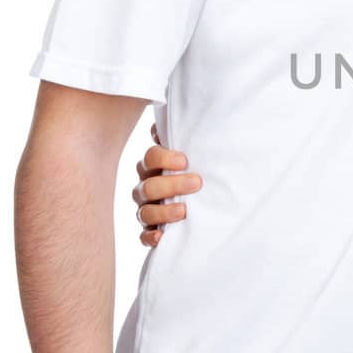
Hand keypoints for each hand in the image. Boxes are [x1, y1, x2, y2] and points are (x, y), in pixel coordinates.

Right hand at [133, 124, 199, 246]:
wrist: (208, 194)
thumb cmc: (200, 169)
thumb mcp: (199, 152)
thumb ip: (189, 136)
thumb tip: (181, 116)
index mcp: (156, 166)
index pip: (151, 157)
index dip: (164, 158)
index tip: (185, 160)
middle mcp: (147, 187)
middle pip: (148, 186)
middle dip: (172, 184)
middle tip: (196, 183)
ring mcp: (148, 209)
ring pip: (144, 212)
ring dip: (163, 211)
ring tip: (184, 210)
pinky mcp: (151, 231)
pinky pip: (144, 236)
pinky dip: (150, 237)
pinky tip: (161, 236)